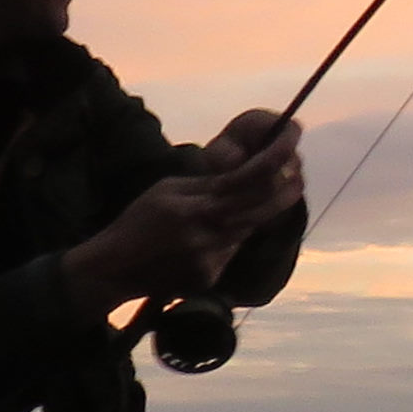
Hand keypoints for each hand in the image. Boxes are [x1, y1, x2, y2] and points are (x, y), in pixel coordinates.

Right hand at [63, 117, 304, 317]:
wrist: (114, 267)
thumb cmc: (140, 221)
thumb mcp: (167, 190)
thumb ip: (208, 184)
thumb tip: (248, 173)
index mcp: (193, 203)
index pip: (248, 176)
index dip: (277, 155)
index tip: (293, 135)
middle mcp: (206, 231)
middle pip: (264, 205)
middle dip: (287, 186)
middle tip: (298, 172)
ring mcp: (210, 257)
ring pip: (251, 227)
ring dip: (255, 213)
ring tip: (230, 206)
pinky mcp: (210, 276)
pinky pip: (233, 250)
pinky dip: (230, 238)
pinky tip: (204, 239)